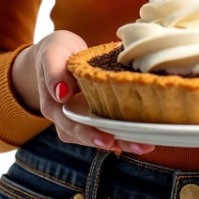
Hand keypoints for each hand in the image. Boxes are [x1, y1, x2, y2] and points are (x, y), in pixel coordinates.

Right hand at [10, 31, 156, 157]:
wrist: (59, 52)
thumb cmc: (56, 52)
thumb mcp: (52, 54)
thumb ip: (54, 72)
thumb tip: (62, 94)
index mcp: (54, 107)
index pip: (72, 126)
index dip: (91, 134)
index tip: (108, 140)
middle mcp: (67, 119)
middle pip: (91, 136)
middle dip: (116, 142)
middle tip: (139, 146)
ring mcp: (82, 118)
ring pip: (102, 134)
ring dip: (124, 141)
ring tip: (146, 145)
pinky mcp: (95, 113)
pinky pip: (109, 126)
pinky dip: (125, 131)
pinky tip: (144, 136)